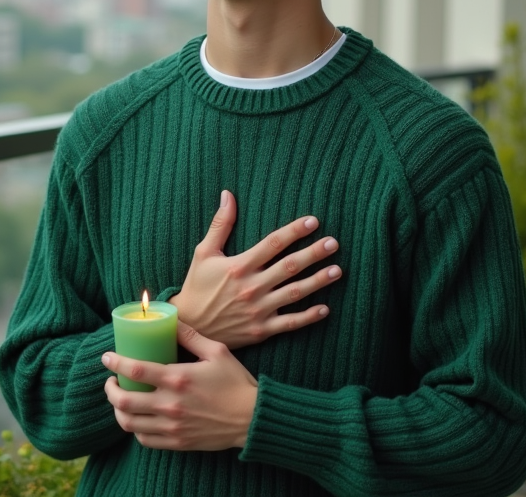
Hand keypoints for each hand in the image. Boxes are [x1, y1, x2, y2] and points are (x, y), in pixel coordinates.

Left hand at [102, 321, 257, 450]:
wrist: (252, 419)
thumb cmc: (236, 383)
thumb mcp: (217, 352)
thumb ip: (191, 336)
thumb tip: (171, 319)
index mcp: (178, 379)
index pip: (135, 370)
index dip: (115, 362)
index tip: (106, 357)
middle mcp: (170, 405)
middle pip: (124, 401)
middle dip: (110, 390)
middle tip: (111, 381)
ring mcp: (172, 427)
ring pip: (130, 423)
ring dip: (118, 410)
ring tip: (121, 400)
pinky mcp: (177, 442)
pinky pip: (145, 440)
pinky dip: (136, 429)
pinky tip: (139, 418)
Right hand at [169, 190, 341, 348]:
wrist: (188, 326)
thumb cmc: (197, 286)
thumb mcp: (204, 253)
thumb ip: (220, 224)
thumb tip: (228, 194)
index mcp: (239, 266)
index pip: (272, 244)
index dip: (294, 231)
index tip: (313, 221)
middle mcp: (251, 287)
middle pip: (289, 267)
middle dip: (313, 253)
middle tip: (333, 243)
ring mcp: (258, 310)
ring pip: (294, 293)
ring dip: (317, 281)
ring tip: (337, 270)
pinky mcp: (261, 330)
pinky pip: (290, 323)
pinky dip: (308, 316)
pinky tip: (326, 308)